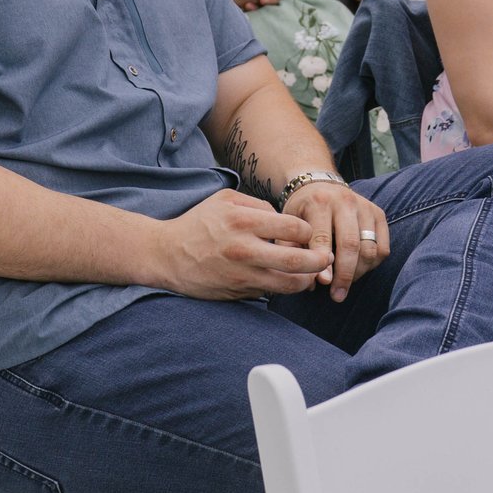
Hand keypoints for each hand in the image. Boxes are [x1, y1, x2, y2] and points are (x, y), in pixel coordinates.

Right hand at [148, 189, 330, 299]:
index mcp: (244, 221)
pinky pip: (271, 292)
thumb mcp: (226, 199)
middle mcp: (245, 250)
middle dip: (320, 261)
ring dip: (306, 280)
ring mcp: (242, 275)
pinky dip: (282, 287)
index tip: (306, 234)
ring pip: (290, 284)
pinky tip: (281, 279)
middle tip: (325, 259)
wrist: (167, 255)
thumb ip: (259, 205)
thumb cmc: (199, 223)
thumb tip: (286, 220)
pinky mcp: (239, 293)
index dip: (307, 232)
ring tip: (309, 274)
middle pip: (299, 261)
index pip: (295, 228)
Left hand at [283, 179, 391, 301]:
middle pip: (351, 245)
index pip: (323, 238)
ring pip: (369, 249)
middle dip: (345, 275)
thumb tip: (312, 282)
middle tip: (337, 296)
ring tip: (344, 282)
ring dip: (358, 273)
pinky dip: (372, 265)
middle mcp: (345, 202)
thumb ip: (293, 251)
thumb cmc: (301, 211)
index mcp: (319, 203)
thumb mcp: (289, 224)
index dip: (324, 265)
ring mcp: (365, 207)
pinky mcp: (378, 214)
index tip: (323, 284)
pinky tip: (357, 269)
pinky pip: (382, 248)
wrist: (319, 184)